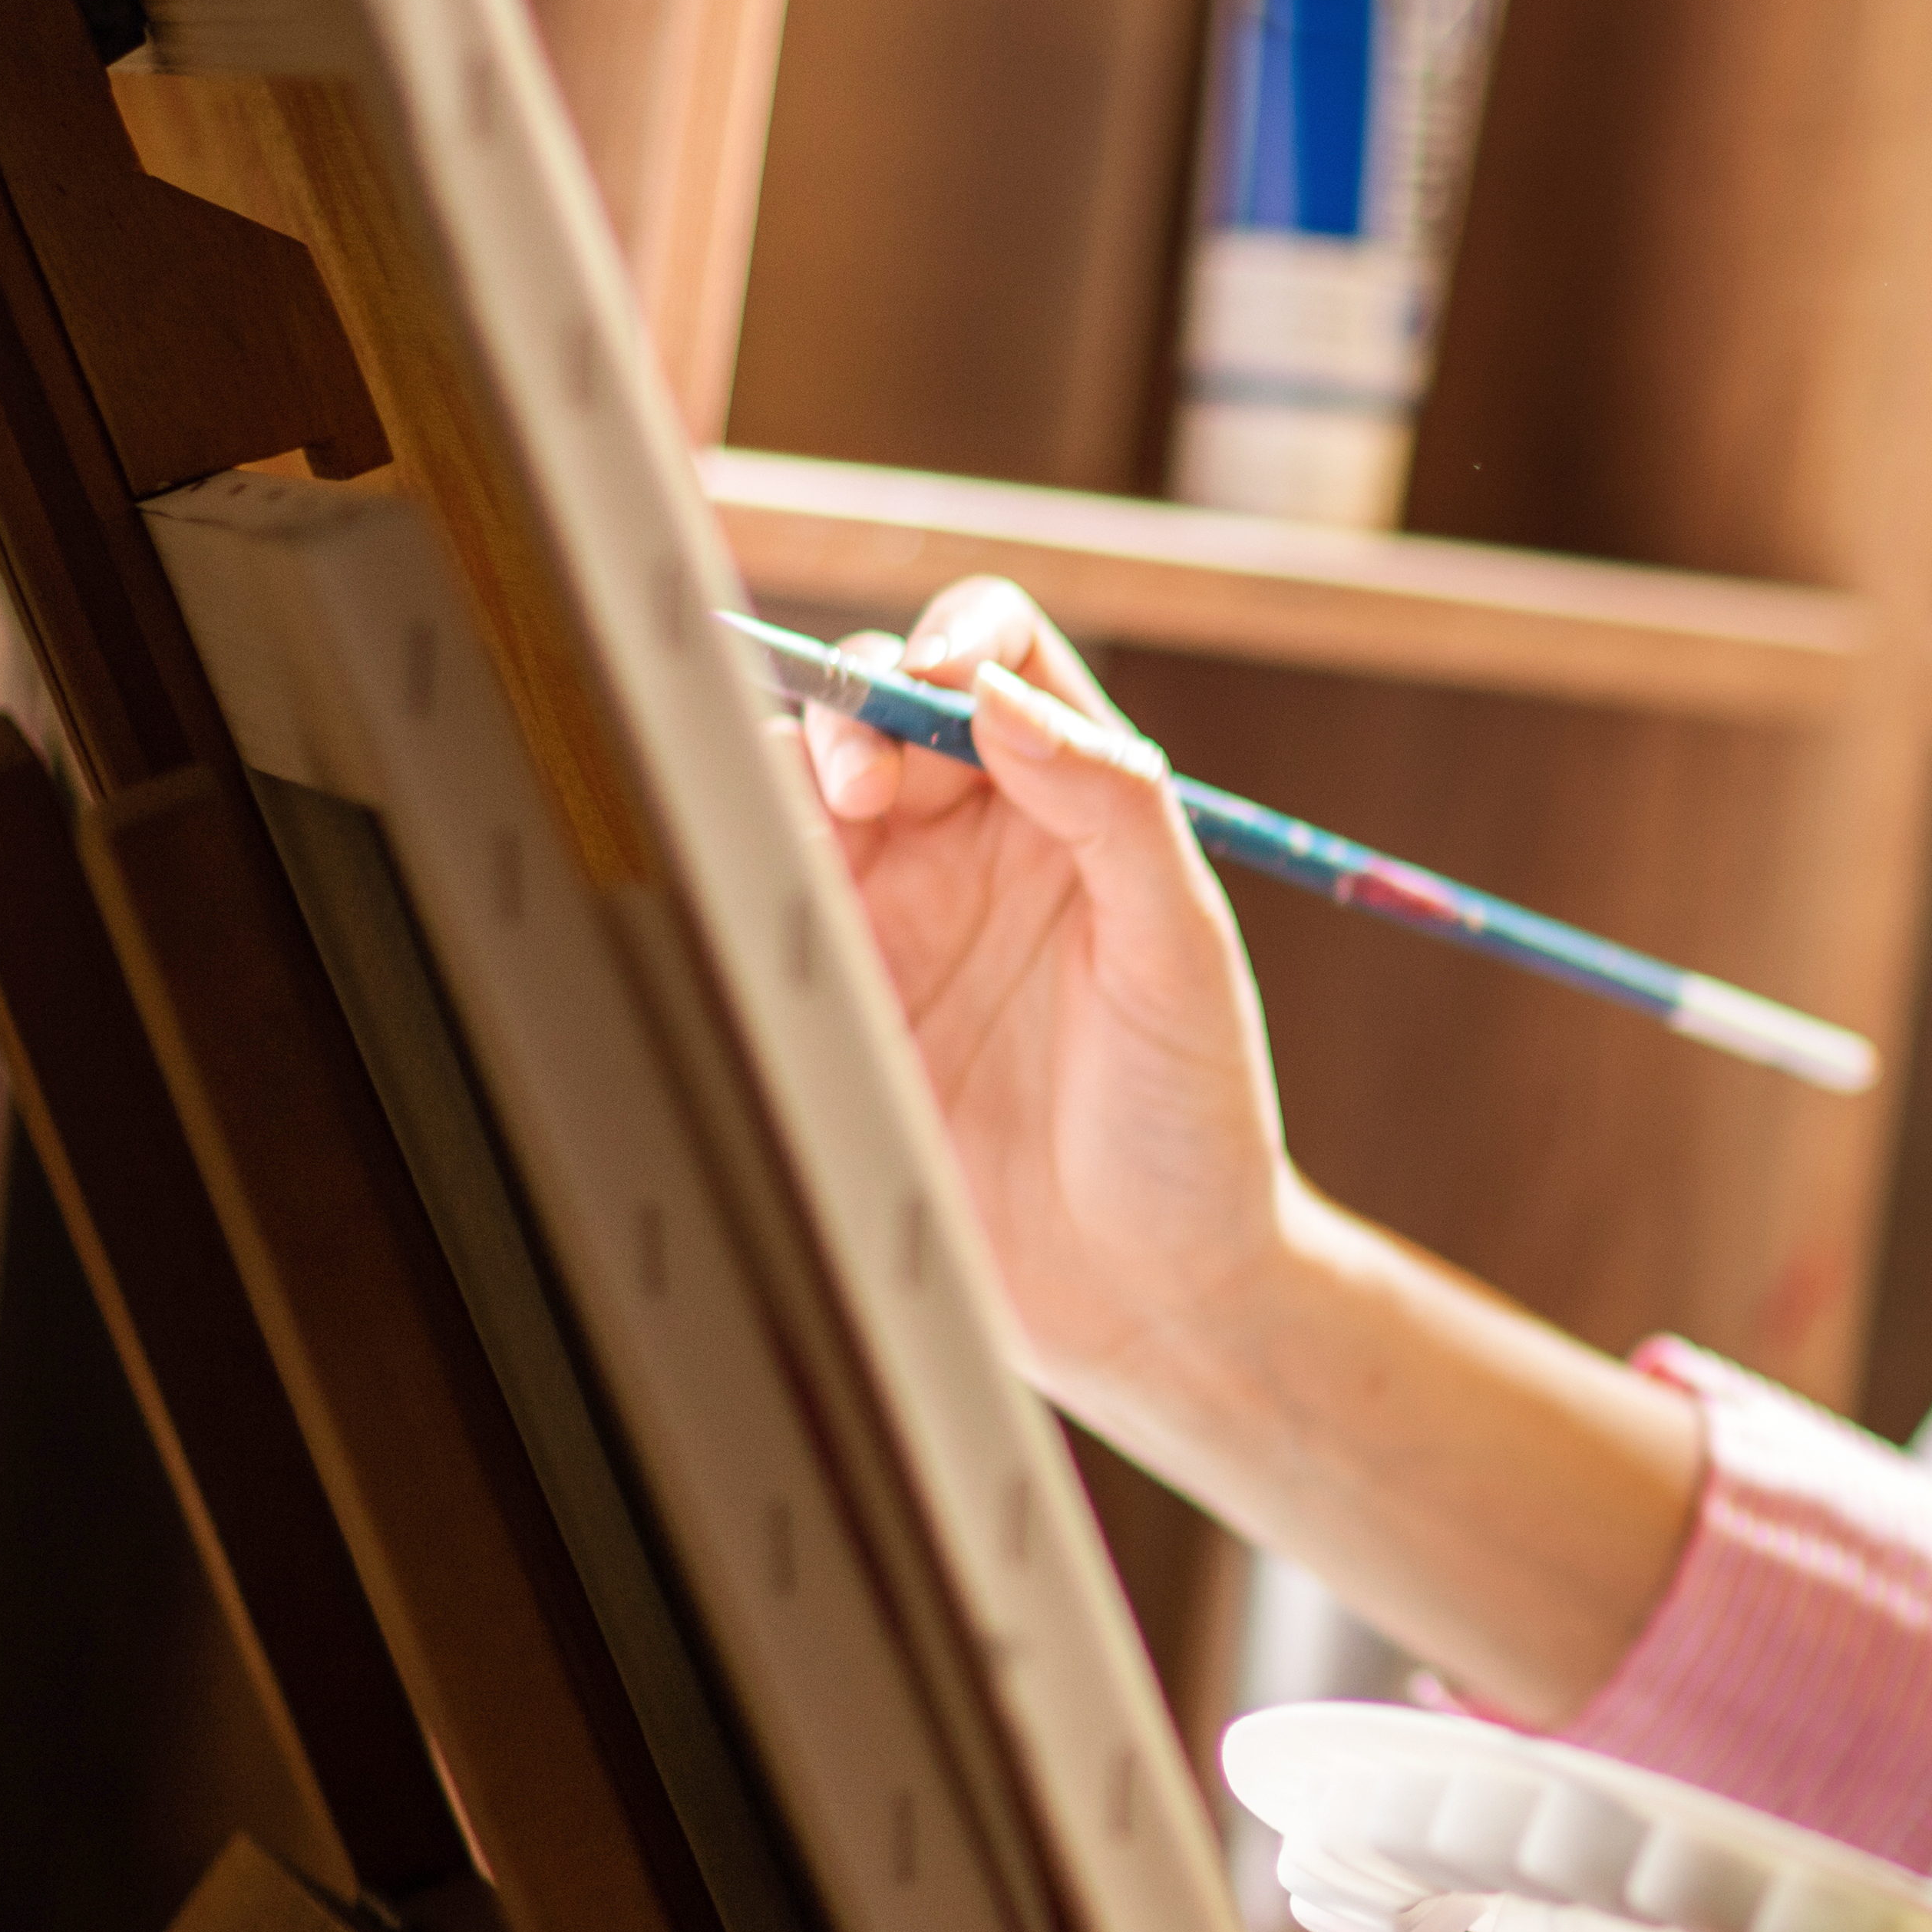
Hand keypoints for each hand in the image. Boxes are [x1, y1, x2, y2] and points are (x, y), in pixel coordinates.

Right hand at [788, 579, 1293, 1415]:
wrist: (1148, 1292)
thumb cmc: (1193, 1121)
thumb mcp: (1179, 955)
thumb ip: (1113, 812)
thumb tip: (1006, 701)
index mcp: (1072, 804)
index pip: (997, 659)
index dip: (957, 640)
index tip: (943, 681)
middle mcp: (972, 842)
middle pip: (873, 706)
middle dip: (850, 710)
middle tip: (866, 789)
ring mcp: (890, 917)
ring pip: (793, 791)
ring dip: (785, 783)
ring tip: (819, 835)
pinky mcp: (829, 999)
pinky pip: (758, 905)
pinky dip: (738, 875)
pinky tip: (762, 901)